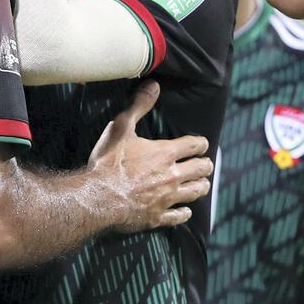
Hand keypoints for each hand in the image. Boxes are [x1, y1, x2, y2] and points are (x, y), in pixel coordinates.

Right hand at [87, 80, 212, 231]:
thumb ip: (139, 106)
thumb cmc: (108, 162)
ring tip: (201, 184)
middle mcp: (173, 175)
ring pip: (196, 192)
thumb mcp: (120, 127)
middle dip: (205, 165)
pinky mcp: (158, 217)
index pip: (196, 145)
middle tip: (205, 164)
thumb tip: (154, 86)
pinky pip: (180, 216)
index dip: (201, 143)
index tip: (201, 144)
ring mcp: (168, 198)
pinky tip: (185, 211)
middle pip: (201, 169)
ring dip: (201, 186)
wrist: (97, 197)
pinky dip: (184, 212)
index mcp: (166, 152)